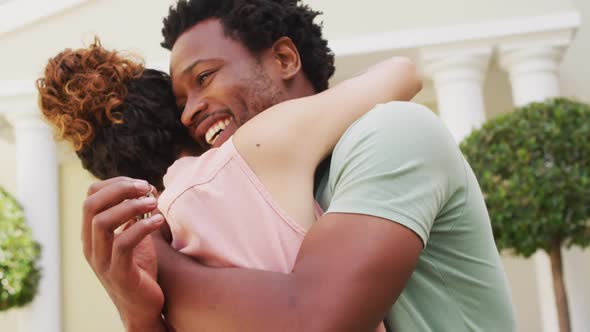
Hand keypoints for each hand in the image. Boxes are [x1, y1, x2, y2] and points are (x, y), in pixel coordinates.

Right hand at [82, 177, 166, 330]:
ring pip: (102, 222)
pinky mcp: (118, 274)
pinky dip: (141, 227)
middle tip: (147, 188)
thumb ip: (134, 216)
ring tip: (153, 203)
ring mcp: (102, 261)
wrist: (144, 307)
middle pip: (92, 205)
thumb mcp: (134, 237)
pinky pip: (123, 244)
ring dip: (130, 207)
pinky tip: (158, 221)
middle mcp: (91, 246)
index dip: (115, 183)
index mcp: (92, 235)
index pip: (91, 197)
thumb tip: (146, 188)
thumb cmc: (140, 269)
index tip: (141, 183)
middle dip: (120, 190)